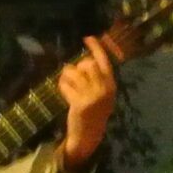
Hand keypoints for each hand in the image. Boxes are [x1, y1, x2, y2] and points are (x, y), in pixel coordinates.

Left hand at [56, 36, 118, 169]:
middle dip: (78, 66)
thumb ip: (98, 78)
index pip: (104, 61)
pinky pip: (66, 85)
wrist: (89, 135)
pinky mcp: (79, 104)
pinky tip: (64, 92)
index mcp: (111, 85)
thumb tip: (86, 60)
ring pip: (74, 73)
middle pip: (87, 64)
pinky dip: (62, 86)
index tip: (88, 38)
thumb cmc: (94, 112)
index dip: (96, 48)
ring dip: (67, 75)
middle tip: (74, 74)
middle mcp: (103, 90)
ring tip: (67, 82)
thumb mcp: (102, 95)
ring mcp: (92, 97)